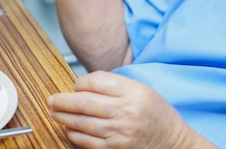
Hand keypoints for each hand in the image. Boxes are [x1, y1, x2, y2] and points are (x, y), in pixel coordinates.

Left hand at [48, 71, 215, 148]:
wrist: (173, 143)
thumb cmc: (157, 114)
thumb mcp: (142, 90)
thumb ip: (116, 85)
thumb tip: (84, 85)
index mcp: (133, 92)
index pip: (95, 81)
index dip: (79, 82)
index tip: (75, 85)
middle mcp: (125, 111)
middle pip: (84, 102)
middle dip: (62, 100)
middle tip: (51, 99)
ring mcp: (119, 132)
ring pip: (81, 122)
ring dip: (63, 117)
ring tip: (54, 112)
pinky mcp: (115, 148)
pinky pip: (87, 141)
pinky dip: (74, 133)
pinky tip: (69, 128)